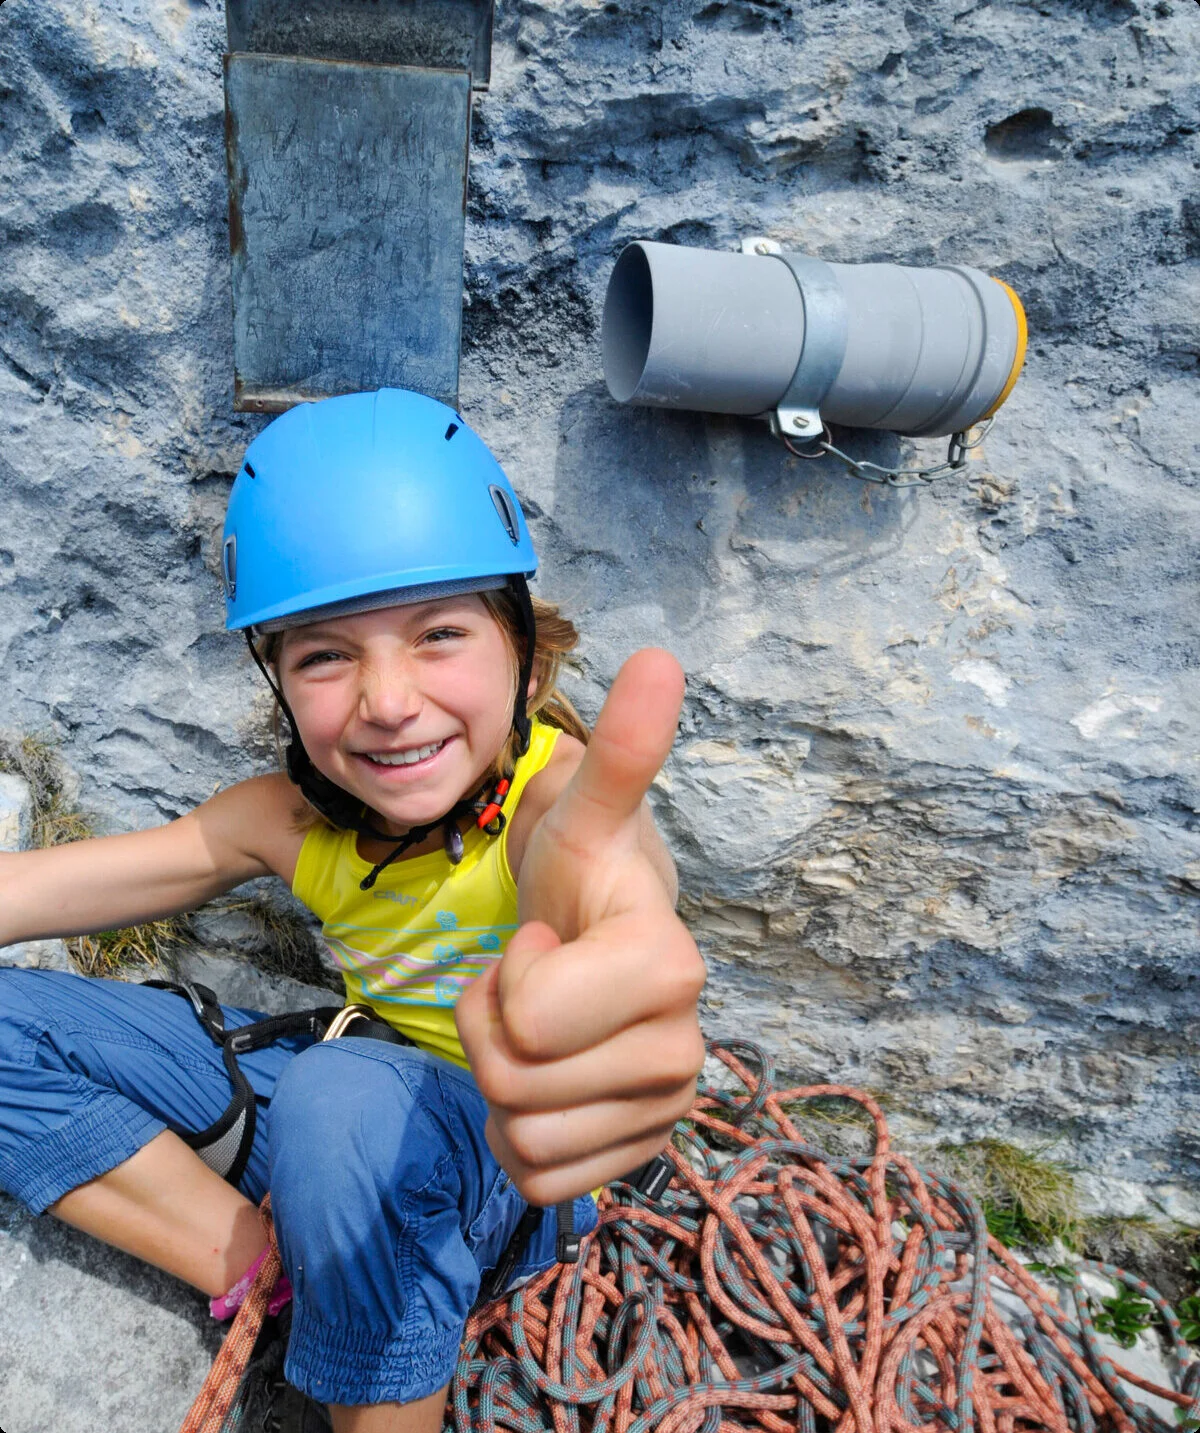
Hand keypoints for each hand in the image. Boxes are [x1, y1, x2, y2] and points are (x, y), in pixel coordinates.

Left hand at [455, 648, 705, 1204]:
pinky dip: (517, 1137)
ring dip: (502, 1082)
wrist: (598, 941)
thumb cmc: (581, 875)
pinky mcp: (638, 1157)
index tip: (542, 937)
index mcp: (669, 965)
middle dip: (490, 1028)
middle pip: (513, 1082)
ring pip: (523, 1136)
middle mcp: (685, 1048)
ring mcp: (665, 1110)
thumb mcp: (584, 815)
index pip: (528, 1018)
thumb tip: (658, 656)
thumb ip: (621, 751)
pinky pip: (538, 1180)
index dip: (505, 977)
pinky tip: (548, 1080)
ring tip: (539, 1027)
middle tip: (528, 982)